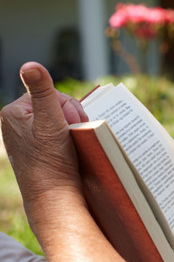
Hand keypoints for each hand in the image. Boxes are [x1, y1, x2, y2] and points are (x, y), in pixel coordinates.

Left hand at [0, 62, 87, 203]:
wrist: (54, 196)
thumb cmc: (52, 162)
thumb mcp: (51, 122)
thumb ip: (43, 91)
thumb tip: (30, 64)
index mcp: (14, 112)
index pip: (52, 94)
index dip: (68, 108)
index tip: (70, 125)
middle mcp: (17, 124)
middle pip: (56, 107)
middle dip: (70, 119)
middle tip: (72, 137)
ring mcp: (27, 138)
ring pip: (59, 121)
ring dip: (71, 130)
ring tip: (71, 146)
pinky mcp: (37, 150)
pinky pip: (57, 135)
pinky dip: (67, 141)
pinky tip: (68, 152)